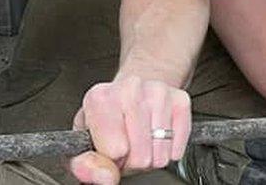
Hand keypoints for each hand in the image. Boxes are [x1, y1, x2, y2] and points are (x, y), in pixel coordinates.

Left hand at [68, 76, 191, 183]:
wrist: (133, 90)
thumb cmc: (108, 118)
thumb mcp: (84, 141)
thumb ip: (85, 164)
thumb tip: (106, 177)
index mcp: (100, 98)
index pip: (114, 152)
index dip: (112, 160)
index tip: (109, 149)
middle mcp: (130, 89)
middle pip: (140, 157)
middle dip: (132, 160)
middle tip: (126, 146)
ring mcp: (159, 92)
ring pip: (160, 156)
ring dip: (150, 156)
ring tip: (140, 140)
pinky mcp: (181, 100)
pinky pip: (177, 149)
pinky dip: (168, 151)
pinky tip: (156, 136)